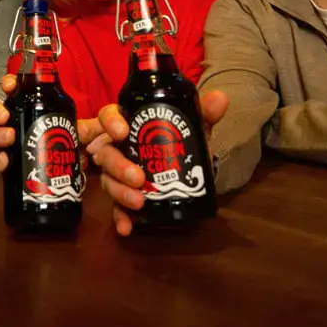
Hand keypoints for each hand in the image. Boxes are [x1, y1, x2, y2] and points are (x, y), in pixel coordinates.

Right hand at [0, 74, 100, 177]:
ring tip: (9, 138)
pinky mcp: (7, 170)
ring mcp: (8, 148)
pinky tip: (4, 163)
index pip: (15, 92)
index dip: (9, 85)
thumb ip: (98, 128)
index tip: (9, 85)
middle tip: (6, 116)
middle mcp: (15, 126)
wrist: (59, 180)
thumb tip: (118, 129)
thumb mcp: (84, 134)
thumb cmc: (69, 147)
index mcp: (30, 110)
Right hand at [91, 90, 227, 236]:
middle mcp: (117, 148)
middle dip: (119, 166)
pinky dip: (120, 217)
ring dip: (120, 193)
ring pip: (108, 181)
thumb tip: (220, 99)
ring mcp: (117, 174)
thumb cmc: (180, 140)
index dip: (110, 122)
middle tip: (139, 178)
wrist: (186, 168)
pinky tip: (127, 228)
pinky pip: (116, 208)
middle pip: (106, 154)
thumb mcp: (192, 126)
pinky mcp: (122, 197)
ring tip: (139, 202)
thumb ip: (204, 113)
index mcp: (129, 125)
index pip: (109, 116)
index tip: (122, 131)